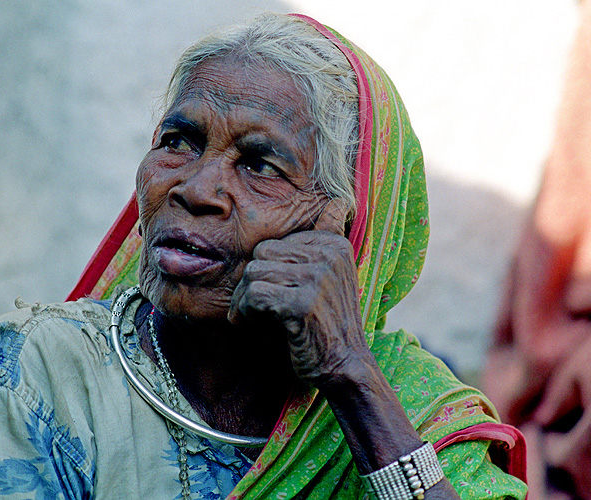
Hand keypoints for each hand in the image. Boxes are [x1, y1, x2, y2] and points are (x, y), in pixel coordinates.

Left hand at [228, 199, 367, 384]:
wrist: (344, 365)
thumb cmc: (326, 322)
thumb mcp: (330, 275)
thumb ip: (328, 237)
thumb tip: (341, 201)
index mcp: (333, 243)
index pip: (274, 243)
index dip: (265, 271)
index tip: (270, 295)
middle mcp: (329, 255)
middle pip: (261, 253)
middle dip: (251, 283)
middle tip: (254, 308)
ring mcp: (318, 277)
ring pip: (254, 273)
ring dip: (246, 300)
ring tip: (255, 317)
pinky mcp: (304, 303)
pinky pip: (255, 295)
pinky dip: (247, 312)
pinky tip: (257, 325)